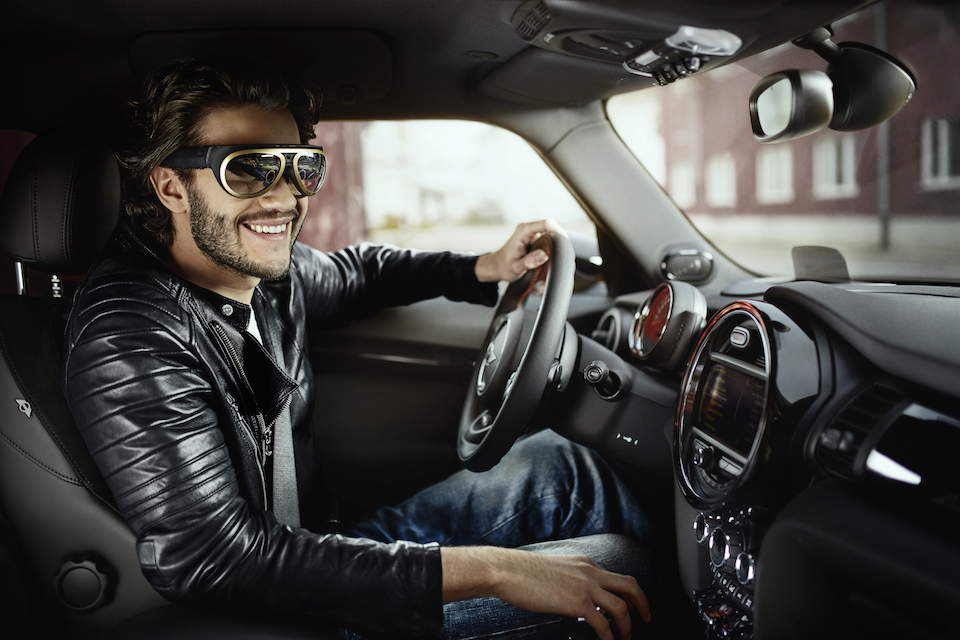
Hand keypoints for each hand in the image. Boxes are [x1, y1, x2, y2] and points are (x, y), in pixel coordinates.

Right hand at [441, 546, 649, 639]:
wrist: (508, 570)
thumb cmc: (524, 572)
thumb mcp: (556, 569)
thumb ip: (571, 581)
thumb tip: (576, 601)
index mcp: (585, 563)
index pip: (615, 577)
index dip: (627, 594)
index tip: (631, 605)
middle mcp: (590, 572)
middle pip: (630, 585)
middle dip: (643, 603)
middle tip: (646, 618)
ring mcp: (586, 587)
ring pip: (622, 607)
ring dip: (628, 625)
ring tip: (626, 637)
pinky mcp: (577, 603)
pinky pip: (603, 623)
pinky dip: (609, 636)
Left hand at [474, 219, 567, 282]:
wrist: (496, 266)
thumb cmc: (503, 266)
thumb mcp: (515, 267)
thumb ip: (529, 262)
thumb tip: (544, 255)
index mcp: (524, 231)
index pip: (547, 223)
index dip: (559, 231)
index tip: (565, 244)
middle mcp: (530, 230)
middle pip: (554, 229)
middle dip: (560, 243)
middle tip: (562, 258)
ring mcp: (534, 234)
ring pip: (554, 236)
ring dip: (557, 248)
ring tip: (555, 263)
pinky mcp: (537, 240)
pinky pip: (550, 242)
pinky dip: (553, 252)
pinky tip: (550, 263)